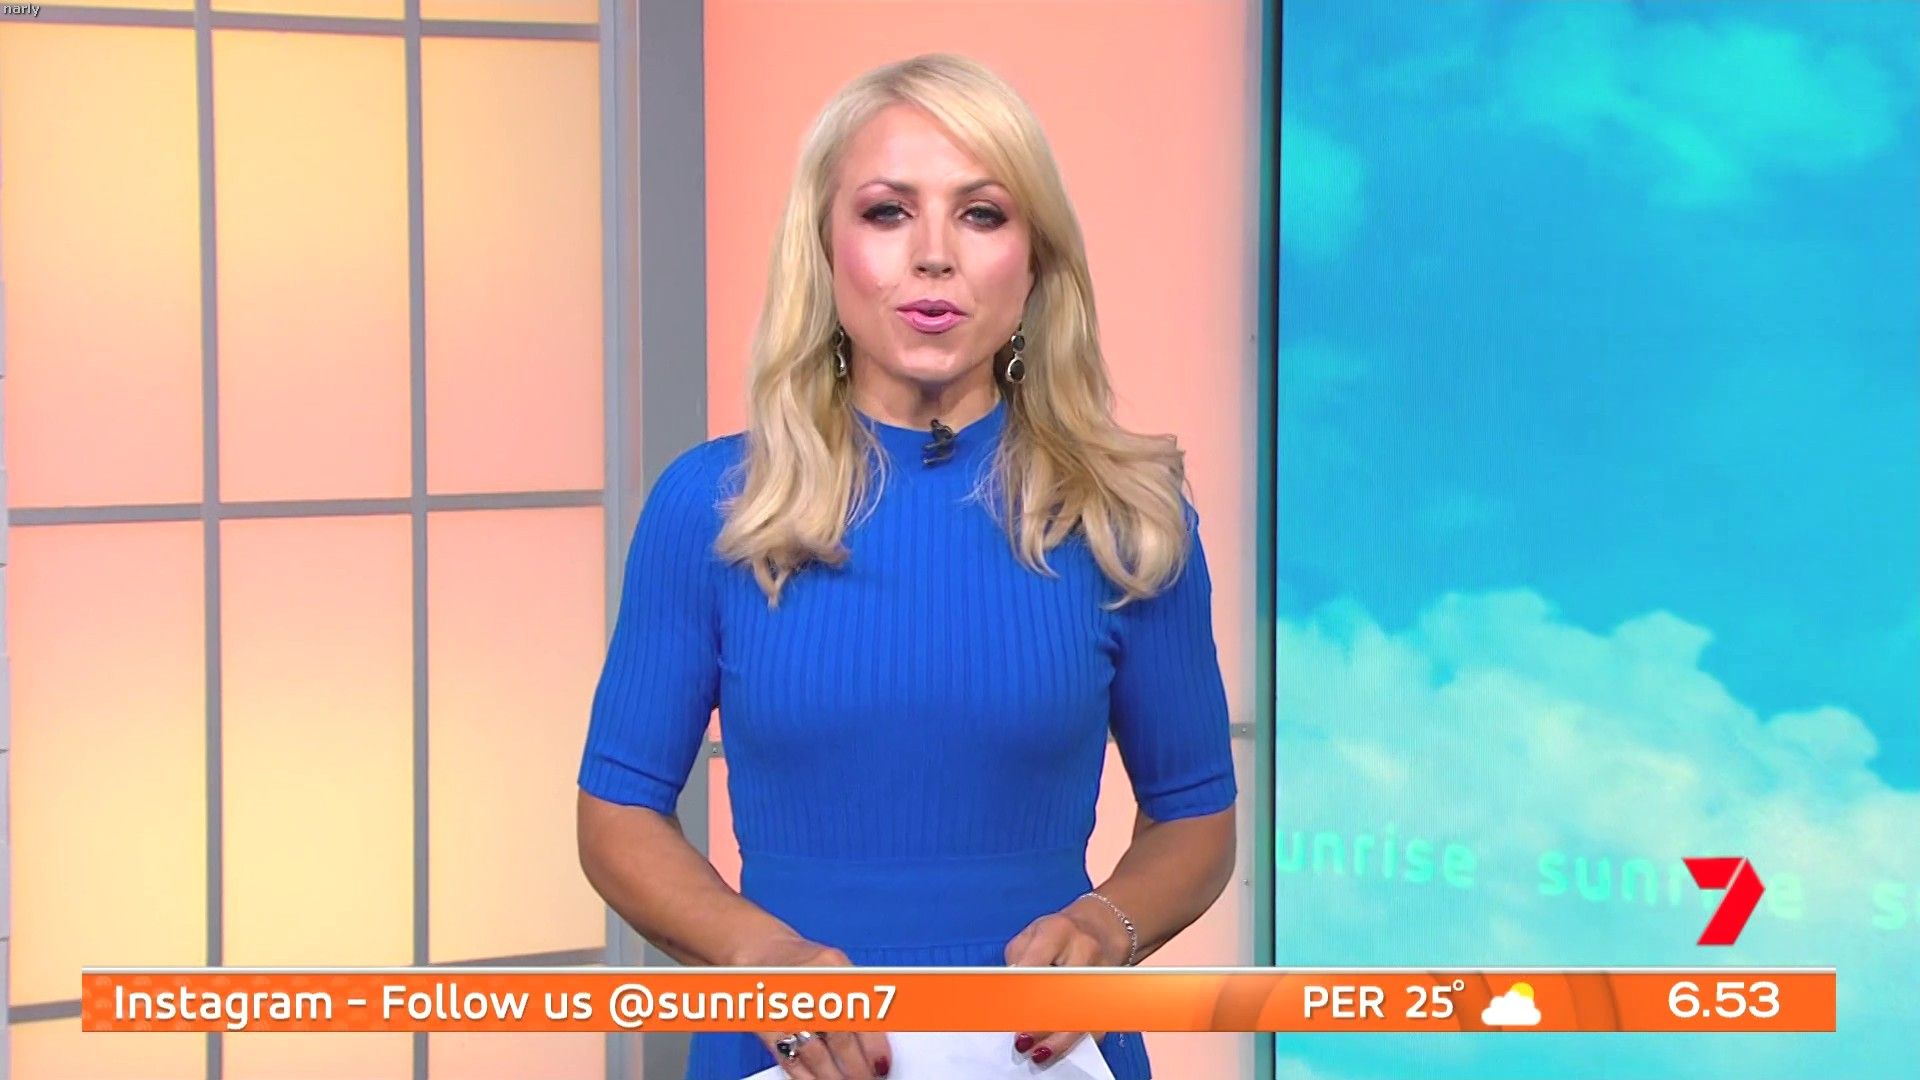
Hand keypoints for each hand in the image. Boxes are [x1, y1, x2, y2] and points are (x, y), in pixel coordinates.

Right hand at [737, 935, 891, 1079]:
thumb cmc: (804, 964)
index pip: (861, 1012)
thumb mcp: (836, 968)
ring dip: (833, 1077)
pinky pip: (788, 1059)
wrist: (759, 949)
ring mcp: (785, 1005)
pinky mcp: (765, 1025)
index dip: (875, 1045)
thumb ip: (856, 998)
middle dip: (857, 1067)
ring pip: (815, 1053)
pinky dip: (805, 1077)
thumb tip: (878, 1040)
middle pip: (840, 1036)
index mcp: (833, 967)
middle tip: (868, 1079)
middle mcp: (809, 984)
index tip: (883, 1064)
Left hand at [1002, 896, 1130, 1064]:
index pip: (1036, 966)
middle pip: (1062, 992)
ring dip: (1058, 1038)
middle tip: (1021, 1040)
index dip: (1021, 994)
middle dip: (1040, 1020)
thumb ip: (1017, 963)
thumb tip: (1008, 996)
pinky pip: (1095, 1022)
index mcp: (1057, 931)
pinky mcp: (1112, 990)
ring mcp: (1102, 970)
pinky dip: (1076, 1038)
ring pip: (1081, 1012)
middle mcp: (1084, 949)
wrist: (1101, 926)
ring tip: (1039, 1051)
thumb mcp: (1029, 937)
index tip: (1007, 1014)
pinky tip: (1060, 1046)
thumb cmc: (1058, 934)